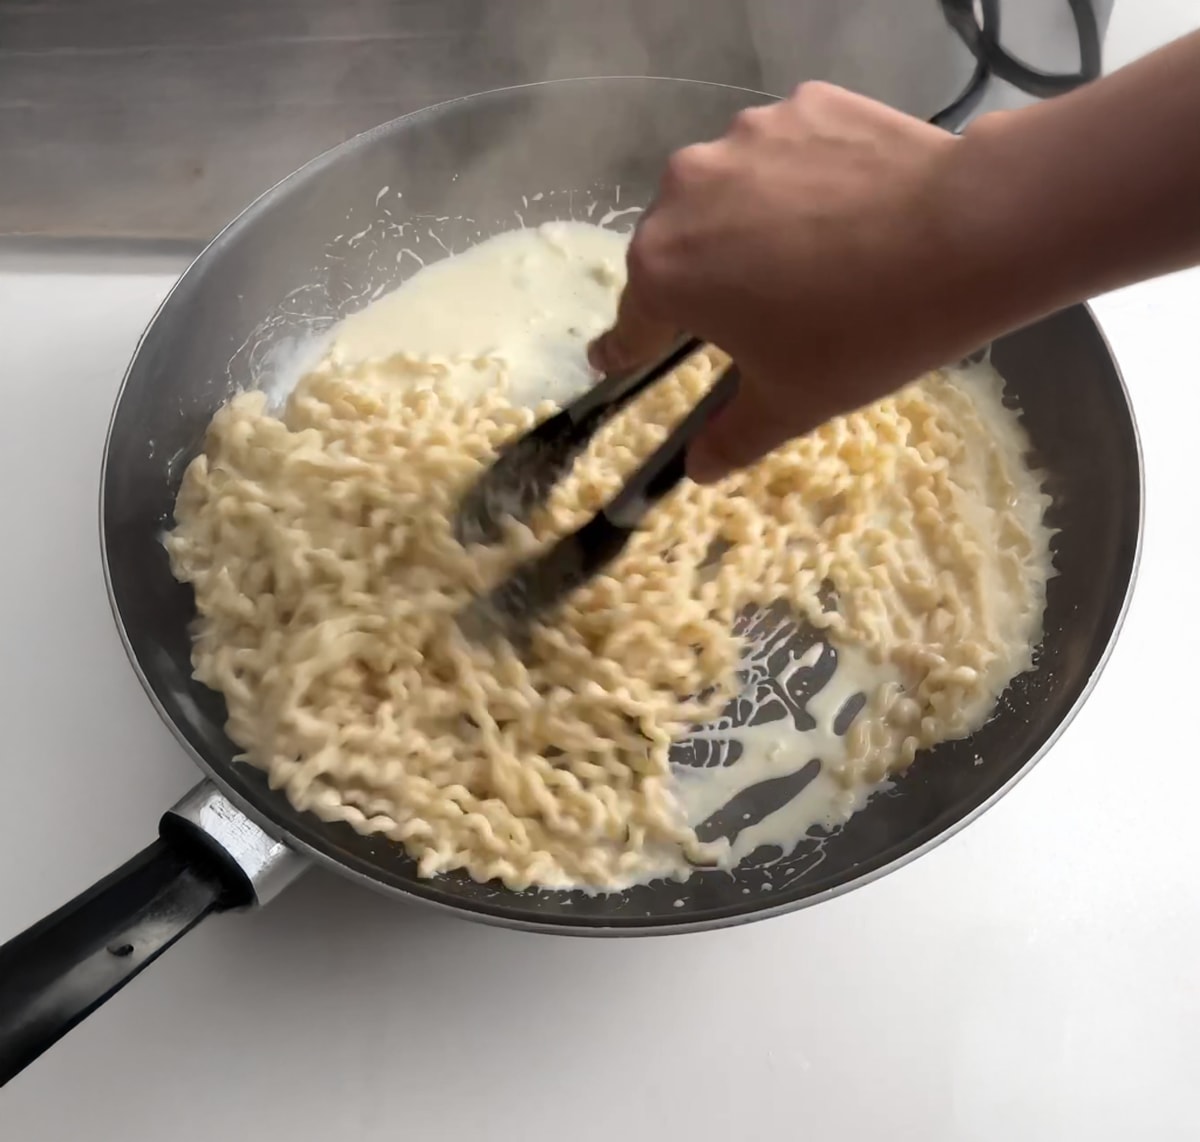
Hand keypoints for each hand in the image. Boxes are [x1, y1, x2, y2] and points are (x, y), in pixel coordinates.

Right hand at [589, 83, 980, 482]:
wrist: (968, 235)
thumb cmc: (860, 333)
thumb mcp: (791, 403)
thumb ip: (730, 438)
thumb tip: (698, 468)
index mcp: (665, 270)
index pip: (631, 322)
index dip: (627, 350)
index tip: (616, 360)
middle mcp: (684, 191)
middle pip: (675, 250)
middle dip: (701, 284)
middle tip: (753, 315)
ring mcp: (744, 138)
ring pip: (727, 197)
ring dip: (749, 227)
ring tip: (811, 257)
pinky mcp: (801, 105)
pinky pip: (781, 155)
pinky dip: (799, 184)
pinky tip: (844, 210)